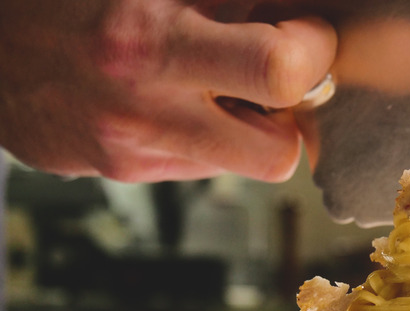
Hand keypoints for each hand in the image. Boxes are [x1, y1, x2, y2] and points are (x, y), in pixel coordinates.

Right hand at [0, 0, 336, 181]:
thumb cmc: (71, 0)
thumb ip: (223, 1)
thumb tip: (287, 13)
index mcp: (153, 28)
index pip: (280, 65)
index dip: (314, 46)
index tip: (309, 32)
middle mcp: (144, 90)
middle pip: (279, 133)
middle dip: (299, 102)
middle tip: (287, 71)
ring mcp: (134, 139)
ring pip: (255, 162)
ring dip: (259, 128)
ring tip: (227, 87)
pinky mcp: (124, 168)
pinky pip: (206, 165)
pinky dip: (211, 137)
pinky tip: (180, 104)